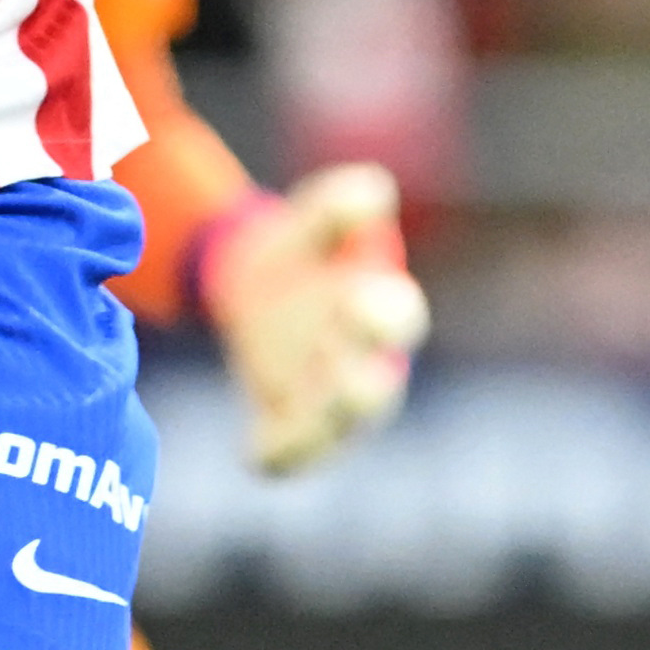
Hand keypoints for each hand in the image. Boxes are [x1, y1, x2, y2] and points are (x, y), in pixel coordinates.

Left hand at [204, 165, 428, 473]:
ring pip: (335, 432)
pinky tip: (254, 452)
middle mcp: (367, 366)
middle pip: (375, 393)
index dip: (379, 317)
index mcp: (383, 310)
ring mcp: (329, 404)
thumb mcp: (309, 221)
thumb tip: (373, 192)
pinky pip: (290, 455)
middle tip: (331, 367)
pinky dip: (277, 457)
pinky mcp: (290, 425)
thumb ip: (337, 207)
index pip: (399, 321)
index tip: (350, 298)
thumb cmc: (298, 252)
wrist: (250, 284)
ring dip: (316, 430)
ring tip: (290, 424)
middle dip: (357, 387)